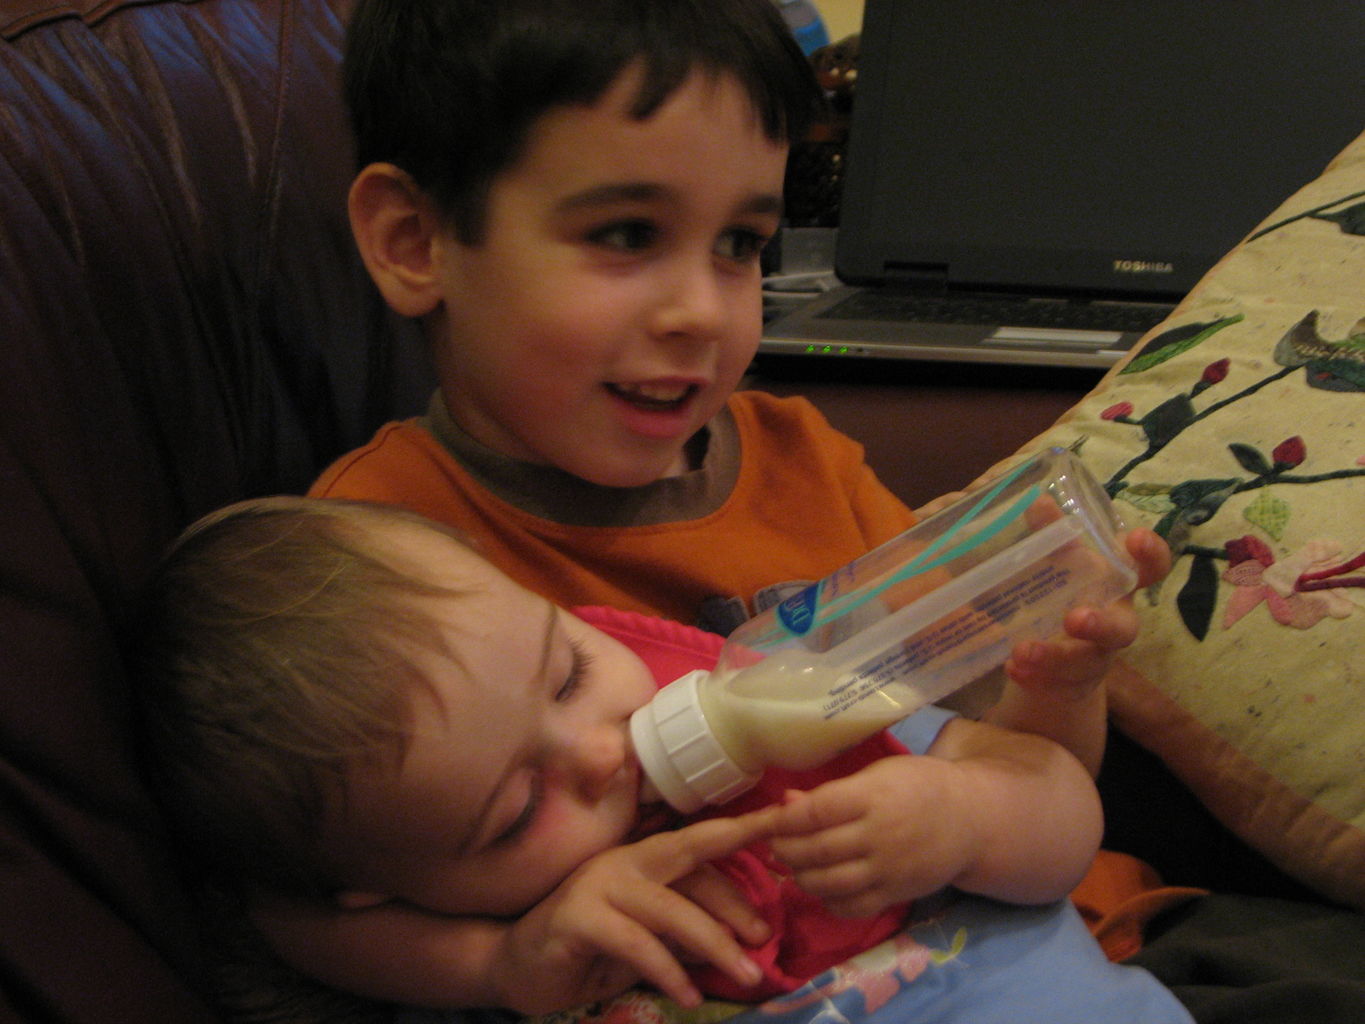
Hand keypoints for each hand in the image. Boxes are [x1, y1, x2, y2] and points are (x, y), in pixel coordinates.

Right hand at [490, 807, 776, 1012]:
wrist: (517, 966)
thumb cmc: (591, 948)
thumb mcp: (651, 937)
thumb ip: (689, 927)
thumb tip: (748, 934)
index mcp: (646, 858)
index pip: (702, 842)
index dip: (744, 831)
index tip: (788, 822)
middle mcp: (625, 861)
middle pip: (691, 862)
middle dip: (735, 893)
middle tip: (768, 934)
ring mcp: (599, 885)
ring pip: (669, 909)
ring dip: (712, 943)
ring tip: (745, 974)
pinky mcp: (579, 917)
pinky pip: (636, 943)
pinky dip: (668, 970)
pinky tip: (688, 994)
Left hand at [766, 758, 972, 918]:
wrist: (970, 819)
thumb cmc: (918, 786)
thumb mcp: (878, 774)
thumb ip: (832, 793)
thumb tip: (786, 803)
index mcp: (871, 796)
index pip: (815, 812)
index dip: (783, 820)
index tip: (769, 821)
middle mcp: (878, 835)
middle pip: (816, 850)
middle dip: (785, 851)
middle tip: (775, 845)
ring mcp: (888, 869)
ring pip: (829, 883)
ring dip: (801, 878)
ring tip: (794, 867)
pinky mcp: (896, 894)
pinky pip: (852, 907)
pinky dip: (828, 902)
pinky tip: (822, 889)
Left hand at [1003, 527, 1169, 699]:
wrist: (1055, 650)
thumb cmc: (1065, 591)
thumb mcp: (1058, 563)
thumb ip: (1052, 536)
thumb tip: (1038, 500)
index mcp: (1117, 584)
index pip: (1150, 568)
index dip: (1151, 554)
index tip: (1137, 538)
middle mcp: (1116, 620)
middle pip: (1123, 628)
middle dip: (1101, 624)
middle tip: (1075, 618)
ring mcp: (1097, 656)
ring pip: (1086, 662)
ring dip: (1055, 656)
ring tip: (1022, 651)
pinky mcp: (1074, 682)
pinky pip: (1058, 684)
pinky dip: (1034, 676)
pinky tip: (1013, 669)